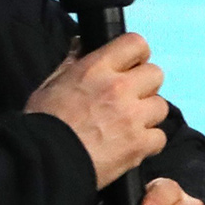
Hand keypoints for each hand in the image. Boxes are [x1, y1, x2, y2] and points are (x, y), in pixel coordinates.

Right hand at [27, 33, 167, 187]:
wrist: (44, 161)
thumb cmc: (43, 122)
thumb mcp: (51, 84)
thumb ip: (73, 63)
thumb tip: (83, 43)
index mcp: (96, 68)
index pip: (136, 43)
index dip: (136, 55)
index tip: (130, 66)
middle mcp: (119, 88)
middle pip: (155, 74)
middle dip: (144, 86)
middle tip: (128, 99)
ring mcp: (133, 116)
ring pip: (161, 106)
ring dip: (147, 115)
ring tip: (128, 125)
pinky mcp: (140, 144)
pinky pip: (159, 137)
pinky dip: (148, 143)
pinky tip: (131, 146)